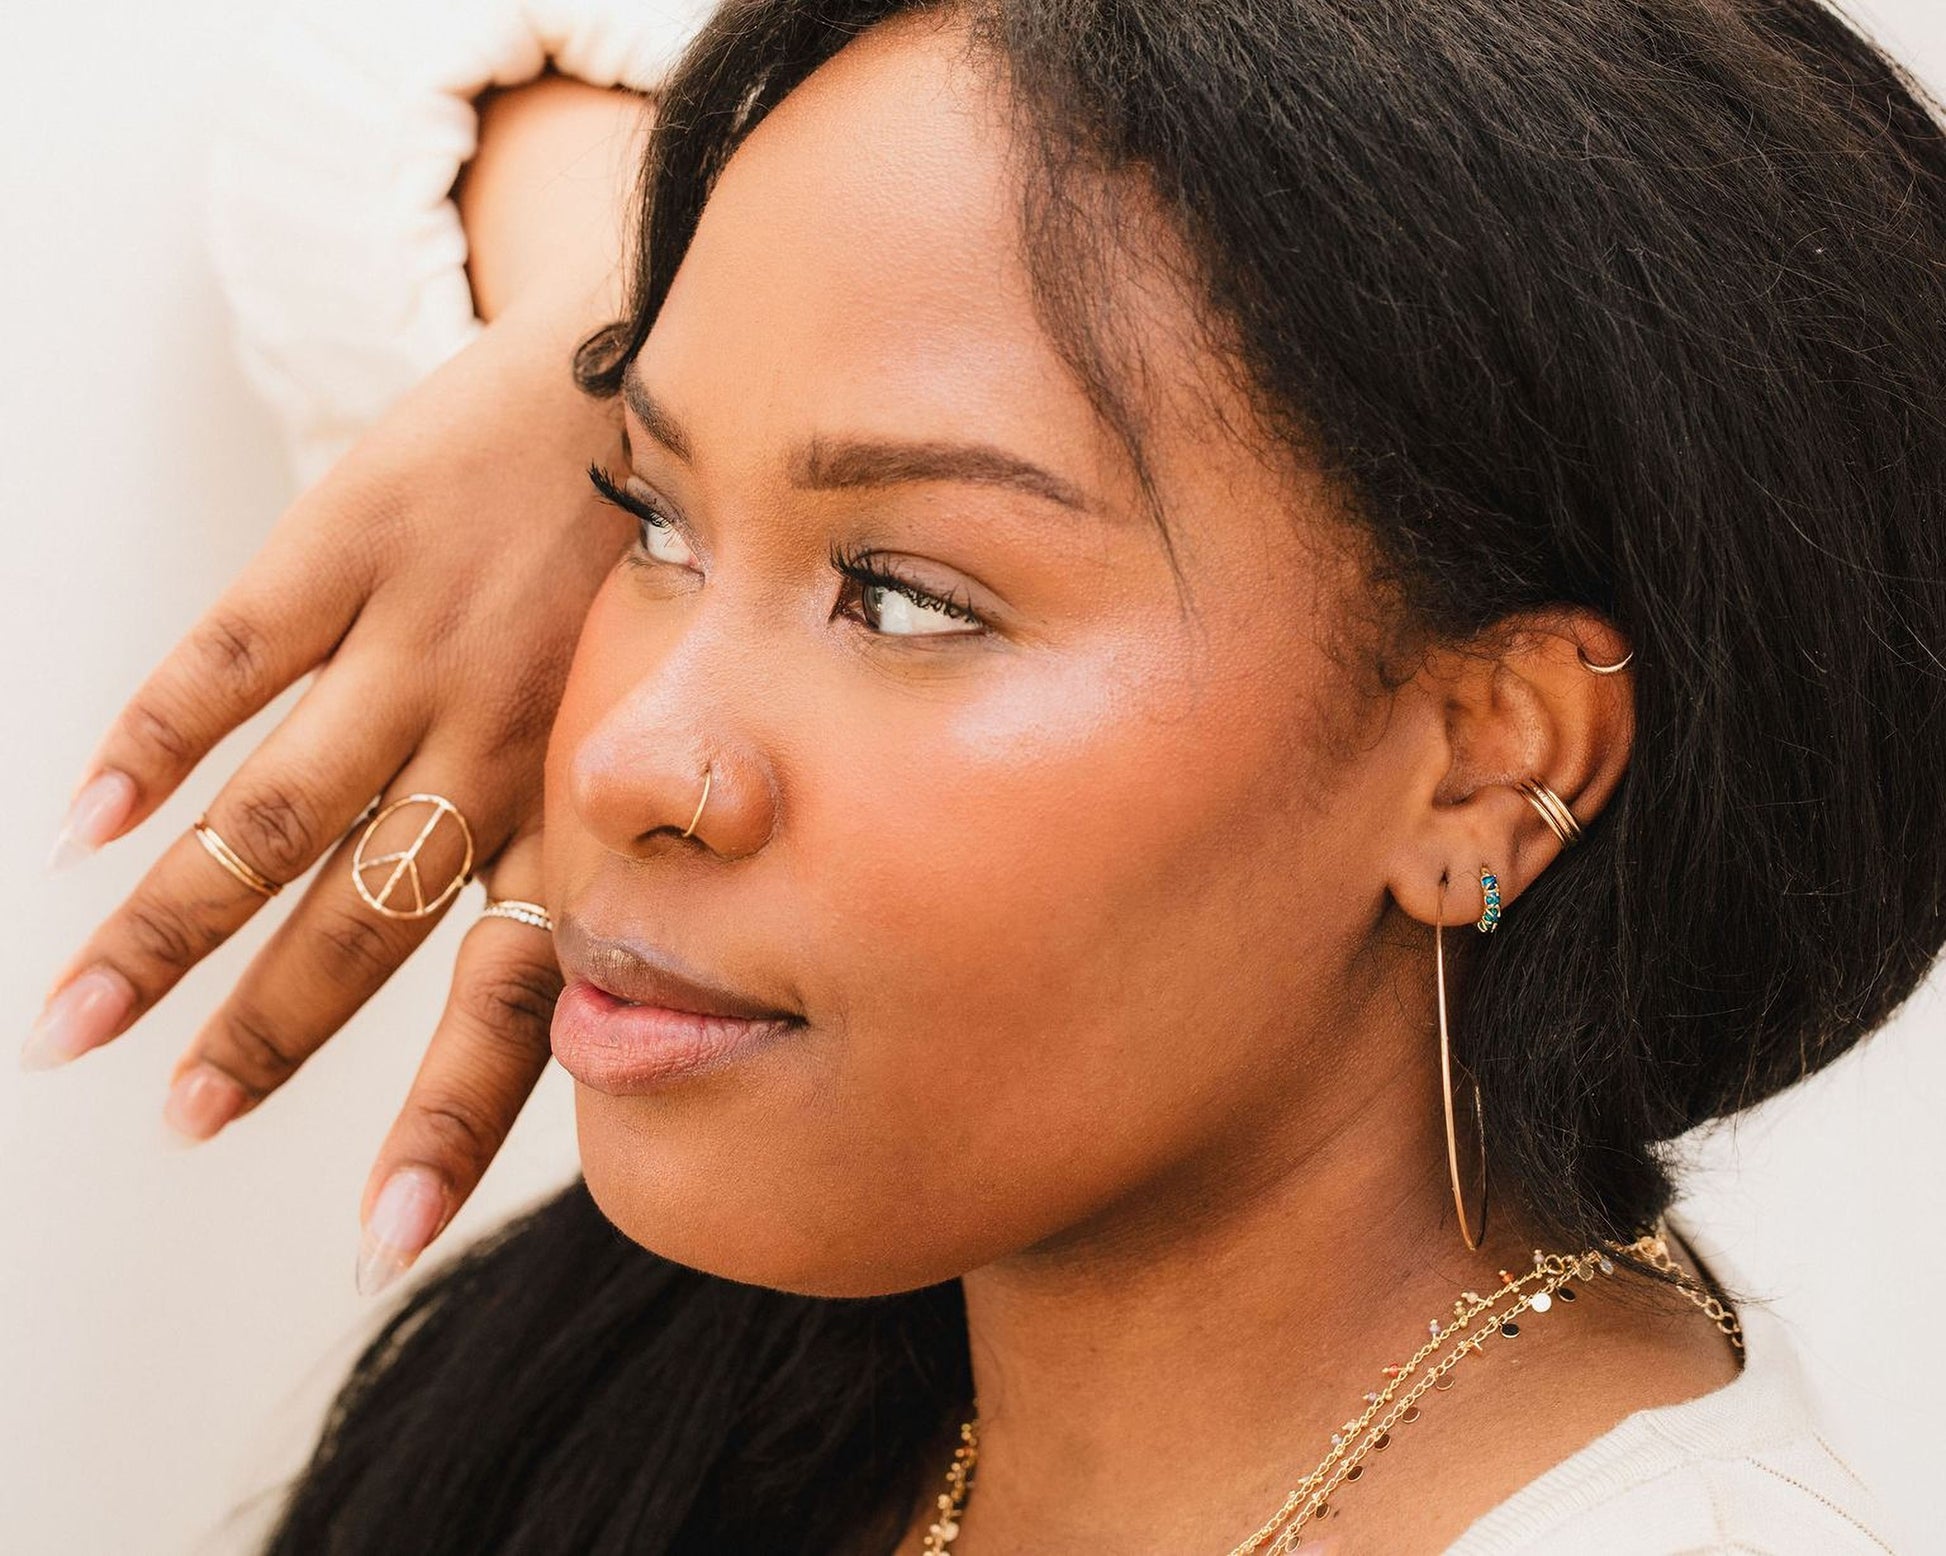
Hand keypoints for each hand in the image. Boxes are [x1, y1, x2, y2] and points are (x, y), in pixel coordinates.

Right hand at [25, 284, 631, 1290]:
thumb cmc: (672, 564)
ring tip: (76, 1021)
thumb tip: (596, 992)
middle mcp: (498, 736)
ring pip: (274, 809)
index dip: (448, 1118)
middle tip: (182, 1121)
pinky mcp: (349, 536)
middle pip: (359, 919)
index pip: (514, 992)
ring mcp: (415, 637)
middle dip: (265, 1034)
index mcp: (588, 797)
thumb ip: (619, 846)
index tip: (381, 1237)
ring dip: (169, 921)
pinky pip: (233, 654)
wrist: (656, 363)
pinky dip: (150, 737)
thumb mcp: (681, 721)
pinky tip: (84, 819)